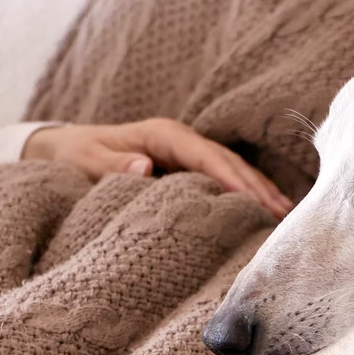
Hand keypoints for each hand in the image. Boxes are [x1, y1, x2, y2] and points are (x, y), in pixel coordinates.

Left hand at [22, 119, 292, 218]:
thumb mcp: (85, 162)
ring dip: (260, 192)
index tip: (255, 203)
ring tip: (286, 218)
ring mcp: (188, 153)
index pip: (206, 158)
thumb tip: (144, 168)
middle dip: (258, 188)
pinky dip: (248, 195)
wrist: (66, 149)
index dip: (233, 180)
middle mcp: (182, 140)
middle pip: (229, 163)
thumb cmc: (75, 156)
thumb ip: (112, 166)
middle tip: (285, 217)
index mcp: (163, 136)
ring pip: (234, 171)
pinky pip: (225, 180)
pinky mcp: (189, 168)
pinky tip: (267, 214)